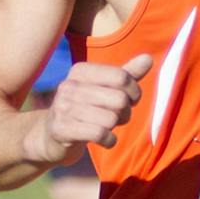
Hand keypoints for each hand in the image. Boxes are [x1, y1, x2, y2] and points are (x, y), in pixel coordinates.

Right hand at [30, 52, 152, 163]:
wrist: (51, 137)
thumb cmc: (85, 110)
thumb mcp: (104, 90)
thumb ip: (126, 74)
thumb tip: (148, 58)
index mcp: (81, 71)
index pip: (121, 77)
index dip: (134, 92)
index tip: (130, 101)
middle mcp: (69, 86)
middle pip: (119, 99)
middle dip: (125, 113)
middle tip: (117, 118)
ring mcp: (63, 107)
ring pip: (111, 118)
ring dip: (115, 128)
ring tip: (106, 128)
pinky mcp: (61, 129)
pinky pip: (99, 134)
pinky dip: (109, 141)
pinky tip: (104, 140)